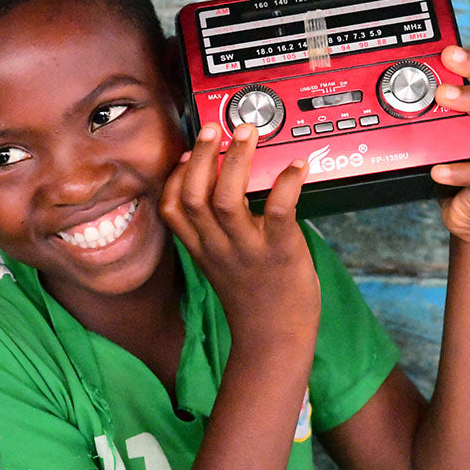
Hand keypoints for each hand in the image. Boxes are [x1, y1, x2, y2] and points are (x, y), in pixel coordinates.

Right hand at [159, 122, 319, 345]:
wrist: (274, 340)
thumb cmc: (253, 299)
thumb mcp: (219, 265)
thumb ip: (214, 230)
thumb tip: (221, 187)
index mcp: (203, 249)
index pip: (173, 208)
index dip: (177, 176)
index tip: (189, 153)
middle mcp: (219, 247)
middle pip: (195, 196)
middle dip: (203, 157)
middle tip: (216, 129)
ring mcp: (248, 251)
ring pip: (227, 199)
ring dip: (237, 160)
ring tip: (248, 133)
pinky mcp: (281, 254)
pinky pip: (280, 213)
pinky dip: (288, 184)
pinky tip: (297, 167)